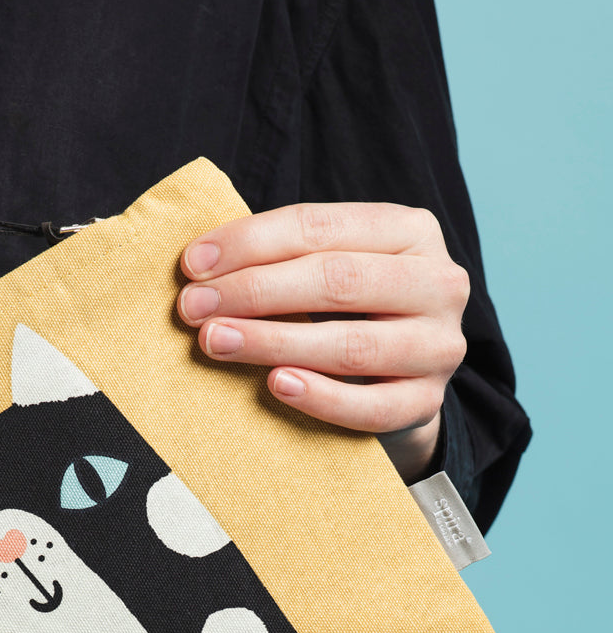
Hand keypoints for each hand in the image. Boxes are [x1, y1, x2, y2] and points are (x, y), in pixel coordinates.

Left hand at [177, 202, 470, 482]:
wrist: (397, 382)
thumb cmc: (346, 312)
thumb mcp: (328, 268)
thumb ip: (281, 258)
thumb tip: (198, 266)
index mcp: (410, 230)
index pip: (321, 226)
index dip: (251, 242)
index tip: (192, 265)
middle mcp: (438, 282)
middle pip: (338, 280)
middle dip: (255, 291)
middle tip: (194, 309)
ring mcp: (439, 346)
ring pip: (351, 345)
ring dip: (274, 342)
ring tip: (216, 342)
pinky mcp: (427, 402)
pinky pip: (370, 407)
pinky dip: (320, 398)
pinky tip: (276, 386)